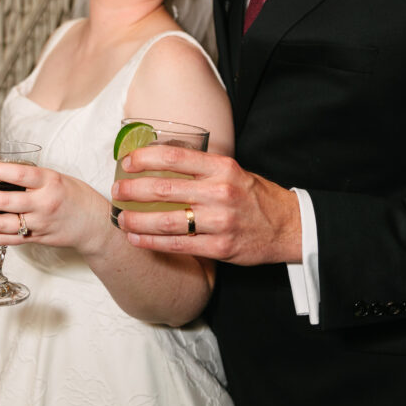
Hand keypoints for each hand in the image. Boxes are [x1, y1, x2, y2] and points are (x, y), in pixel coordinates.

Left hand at [0, 159, 107, 251]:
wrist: (96, 224)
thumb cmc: (77, 197)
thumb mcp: (58, 177)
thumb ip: (33, 178)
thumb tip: (1, 172)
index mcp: (50, 182)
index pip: (17, 173)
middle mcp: (44, 204)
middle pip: (4, 201)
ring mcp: (40, 224)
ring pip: (1, 224)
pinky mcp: (36, 239)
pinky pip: (7, 239)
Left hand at [113, 145, 301, 263]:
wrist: (289, 226)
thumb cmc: (254, 196)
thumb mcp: (232, 171)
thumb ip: (201, 168)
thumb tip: (160, 161)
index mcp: (222, 168)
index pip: (175, 158)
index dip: (145, 158)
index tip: (127, 162)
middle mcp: (220, 192)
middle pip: (164, 189)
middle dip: (133, 191)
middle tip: (117, 192)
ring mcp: (220, 221)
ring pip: (167, 221)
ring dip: (137, 221)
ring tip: (120, 219)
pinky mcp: (221, 247)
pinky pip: (178, 245)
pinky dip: (152, 243)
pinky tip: (137, 239)